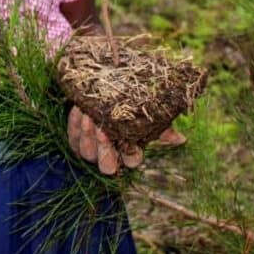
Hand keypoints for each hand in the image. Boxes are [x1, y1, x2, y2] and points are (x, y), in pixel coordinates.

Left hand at [67, 106, 186, 175]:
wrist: (106, 87)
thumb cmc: (130, 103)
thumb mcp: (145, 114)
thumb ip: (161, 127)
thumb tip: (181, 139)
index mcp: (128, 151)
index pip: (132, 161)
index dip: (130, 154)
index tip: (128, 138)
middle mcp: (108, 155)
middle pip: (106, 166)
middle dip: (104, 149)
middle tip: (103, 129)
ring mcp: (90, 149)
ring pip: (86, 151)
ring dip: (87, 133)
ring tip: (89, 114)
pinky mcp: (74, 138)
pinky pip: (72, 136)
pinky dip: (75, 122)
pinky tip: (79, 108)